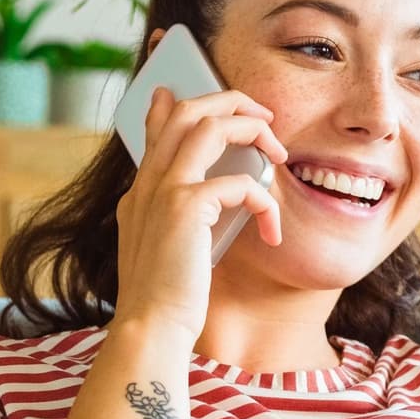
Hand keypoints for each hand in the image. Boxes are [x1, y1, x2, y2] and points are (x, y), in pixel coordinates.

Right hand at [109, 87, 288, 344]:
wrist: (151, 328)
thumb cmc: (167, 299)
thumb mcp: (168, 249)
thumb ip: (181, 218)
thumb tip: (206, 199)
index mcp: (141, 192)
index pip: (157, 129)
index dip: (171, 103)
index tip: (180, 90)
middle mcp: (148, 183)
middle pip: (186, 110)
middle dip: (230, 102)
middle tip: (263, 117)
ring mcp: (164, 190)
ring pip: (209, 125)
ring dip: (252, 130)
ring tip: (278, 152)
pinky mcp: (186, 207)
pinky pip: (241, 183)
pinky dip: (265, 202)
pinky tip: (272, 230)